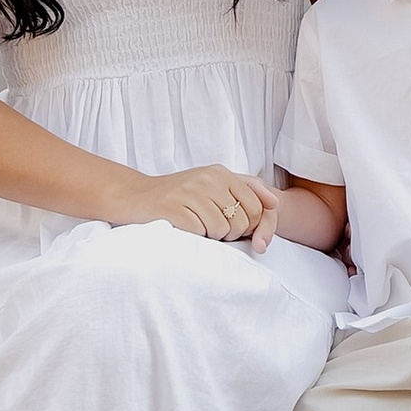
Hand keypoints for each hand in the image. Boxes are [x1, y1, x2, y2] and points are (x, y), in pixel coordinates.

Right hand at [135, 167, 279, 250]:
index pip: (257, 208)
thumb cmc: (178, 196)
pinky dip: (194, 238)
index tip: (234, 229)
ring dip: (210, 238)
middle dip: (231, 234)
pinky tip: (183, 229)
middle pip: (242, 222)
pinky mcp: (174, 210)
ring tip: (195, 227)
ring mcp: (190, 193)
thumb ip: (246, 189)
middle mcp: (207, 178)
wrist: (134, 197)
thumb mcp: (212, 184)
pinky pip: (200, 234)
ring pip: (222, 231)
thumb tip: (276, 203)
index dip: (251, 226)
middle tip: (210, 228)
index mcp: (220, 172)